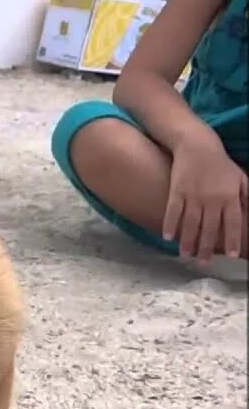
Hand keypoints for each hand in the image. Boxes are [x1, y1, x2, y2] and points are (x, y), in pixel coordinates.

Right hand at [163, 138, 247, 262]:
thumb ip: (247, 197)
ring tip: (186, 256)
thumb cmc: (221, 164)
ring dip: (188, 241)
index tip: (230, 255)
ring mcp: (193, 195)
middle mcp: (212, 198)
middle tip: (203, 263)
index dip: (232, 239)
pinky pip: (173, 211)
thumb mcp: (240, 178)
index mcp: (230, 196)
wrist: (197, 145)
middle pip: (209, 227)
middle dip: (206, 247)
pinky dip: (170, 225)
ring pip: (191, 223)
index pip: (233, 222)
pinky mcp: (176, 191)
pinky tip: (168, 237)